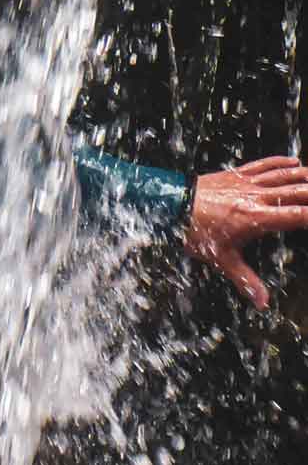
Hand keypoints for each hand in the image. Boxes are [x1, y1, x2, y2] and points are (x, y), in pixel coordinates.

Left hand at [183, 157, 307, 308]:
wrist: (169, 204)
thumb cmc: (193, 232)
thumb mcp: (222, 259)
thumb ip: (246, 281)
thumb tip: (263, 303)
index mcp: (257, 218)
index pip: (297, 215)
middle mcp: (256, 197)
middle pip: (296, 192)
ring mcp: (246, 183)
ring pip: (283, 175)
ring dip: (304, 175)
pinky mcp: (235, 174)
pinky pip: (262, 164)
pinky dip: (280, 162)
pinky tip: (293, 161)